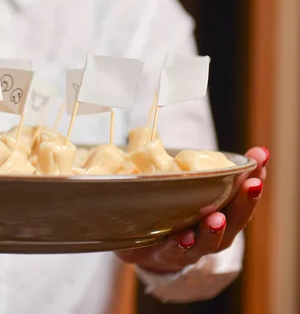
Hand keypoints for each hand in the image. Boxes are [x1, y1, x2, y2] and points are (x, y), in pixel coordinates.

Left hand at [116, 146, 268, 273]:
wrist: (143, 247)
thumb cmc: (177, 213)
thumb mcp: (194, 190)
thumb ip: (216, 170)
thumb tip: (252, 150)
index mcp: (224, 218)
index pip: (243, 198)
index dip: (253, 180)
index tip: (260, 161)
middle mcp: (212, 236)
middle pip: (233, 222)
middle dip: (243, 203)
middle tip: (251, 185)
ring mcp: (190, 249)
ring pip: (206, 243)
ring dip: (212, 230)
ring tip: (216, 218)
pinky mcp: (163, 255)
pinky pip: (172, 252)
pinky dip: (178, 245)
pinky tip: (182, 236)